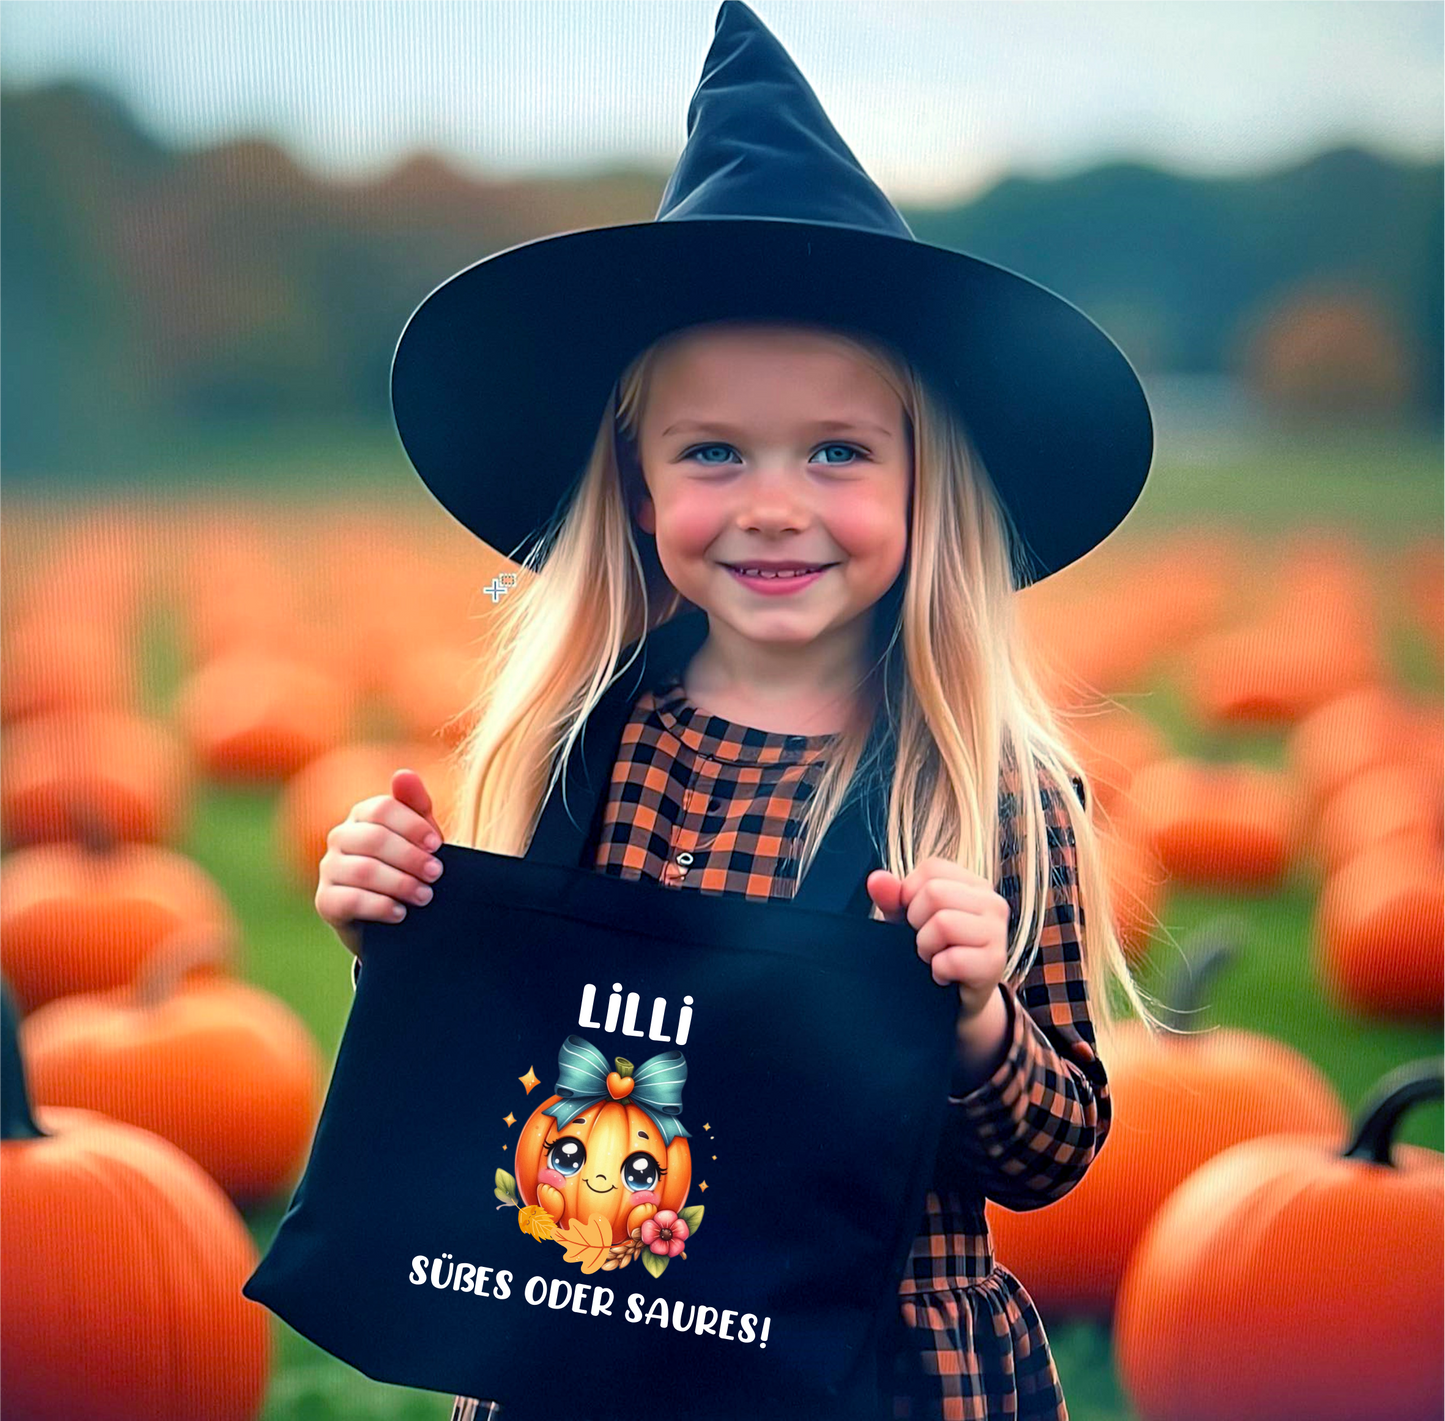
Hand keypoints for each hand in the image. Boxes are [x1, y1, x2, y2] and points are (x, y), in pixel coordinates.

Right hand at [315, 769, 445, 958]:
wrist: (399, 914)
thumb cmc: (411, 867)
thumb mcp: (422, 836)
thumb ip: (417, 805)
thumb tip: (403, 773)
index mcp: (363, 815)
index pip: (382, 809)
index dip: (412, 826)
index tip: (437, 845)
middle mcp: (340, 838)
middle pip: (373, 839)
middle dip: (410, 857)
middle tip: (435, 874)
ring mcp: (329, 869)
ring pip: (363, 870)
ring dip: (400, 884)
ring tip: (425, 895)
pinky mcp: (326, 901)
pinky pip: (350, 900)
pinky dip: (380, 906)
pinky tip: (400, 913)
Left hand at [866, 858, 1009, 1020]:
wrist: (954, 1000)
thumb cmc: (933, 950)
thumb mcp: (907, 919)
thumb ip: (892, 896)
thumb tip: (876, 879)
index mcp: (973, 884)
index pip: (932, 868)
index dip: (910, 894)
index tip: (917, 917)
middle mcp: (992, 902)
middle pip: (935, 893)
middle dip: (917, 922)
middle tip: (927, 942)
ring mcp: (998, 932)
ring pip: (943, 923)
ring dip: (926, 947)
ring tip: (935, 957)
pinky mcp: (996, 963)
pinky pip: (952, 959)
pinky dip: (938, 971)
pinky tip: (944, 975)